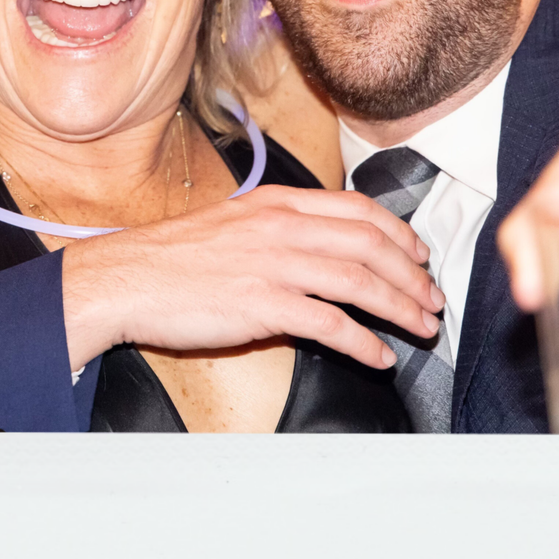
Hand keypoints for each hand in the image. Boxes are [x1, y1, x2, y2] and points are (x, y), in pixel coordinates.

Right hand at [61, 186, 443, 370]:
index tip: (418, 254)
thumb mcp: (232, 223)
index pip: (358, 209)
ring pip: (360, 282)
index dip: (399, 233)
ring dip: (400, 308)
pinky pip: (330, 324)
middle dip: (412, 275)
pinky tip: (378, 356)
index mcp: (276, 203)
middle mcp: (281, 227)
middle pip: (370, 244)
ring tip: (420, 328)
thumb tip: (319, 250)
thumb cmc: (172, 258)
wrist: (126, 278)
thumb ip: (278, 229)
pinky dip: (364, 343)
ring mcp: (273, 264)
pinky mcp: (262, 304)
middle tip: (431, 299)